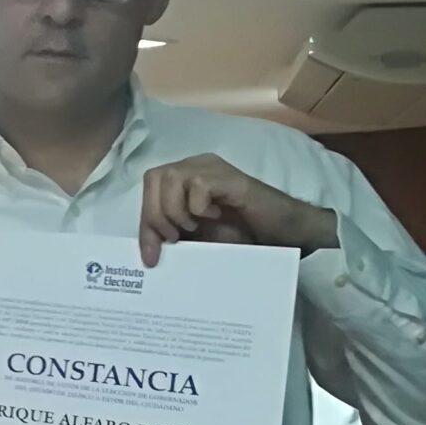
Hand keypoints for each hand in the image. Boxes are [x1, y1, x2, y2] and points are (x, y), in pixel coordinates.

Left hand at [137, 154, 337, 266]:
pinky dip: (199, 205)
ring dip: (175, 210)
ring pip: (172, 177)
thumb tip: (146, 255)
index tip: (151, 257)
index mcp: (184, 179)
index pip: (150, 189)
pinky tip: (215, 215)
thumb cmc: (241, 234)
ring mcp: (212, 167)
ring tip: (194, 227)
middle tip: (175, 238)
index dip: (146, 223)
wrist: (279, 234)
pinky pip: (199, 183)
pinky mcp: (230, 176)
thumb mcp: (197, 239)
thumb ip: (173, 237)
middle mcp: (195, 166)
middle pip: (154, 178)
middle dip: (156, 215)